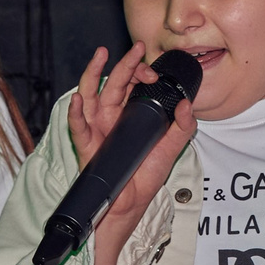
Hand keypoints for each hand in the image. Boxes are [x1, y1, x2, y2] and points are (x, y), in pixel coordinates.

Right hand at [67, 44, 197, 264]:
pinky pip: (79, 131)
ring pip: (91, 99)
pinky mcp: (88, 153)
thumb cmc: (140, 185)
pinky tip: (79, 101)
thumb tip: (187, 106)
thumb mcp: (167, 154)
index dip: (140, 75)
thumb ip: (180, 130)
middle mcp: (109, 124)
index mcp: (127, 121)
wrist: (124, 215)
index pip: (130, 89)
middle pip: (112, 88)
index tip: (152, 69)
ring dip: (93, 77)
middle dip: (123, 66)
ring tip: (100, 55)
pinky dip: (77, 115)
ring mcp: (96, 136)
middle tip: (136, 49)